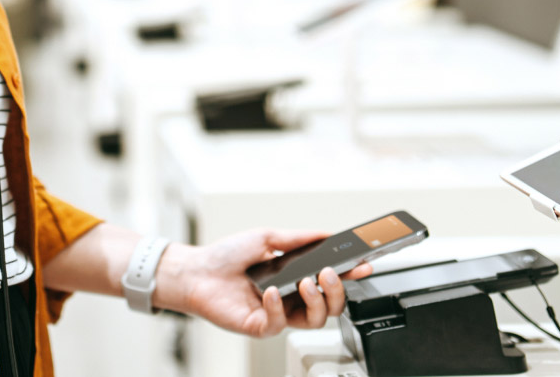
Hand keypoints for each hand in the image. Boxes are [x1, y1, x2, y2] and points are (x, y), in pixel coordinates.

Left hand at [153, 228, 372, 338]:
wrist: (195, 271)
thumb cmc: (226, 257)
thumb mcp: (267, 238)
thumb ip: (298, 238)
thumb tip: (327, 233)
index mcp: (294, 280)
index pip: (329, 282)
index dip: (350, 276)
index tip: (363, 264)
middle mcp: (290, 300)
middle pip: (330, 307)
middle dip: (338, 291)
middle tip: (331, 273)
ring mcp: (276, 315)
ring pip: (314, 321)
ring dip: (316, 301)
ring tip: (306, 281)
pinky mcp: (259, 326)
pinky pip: (279, 324)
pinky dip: (278, 307)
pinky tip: (271, 291)